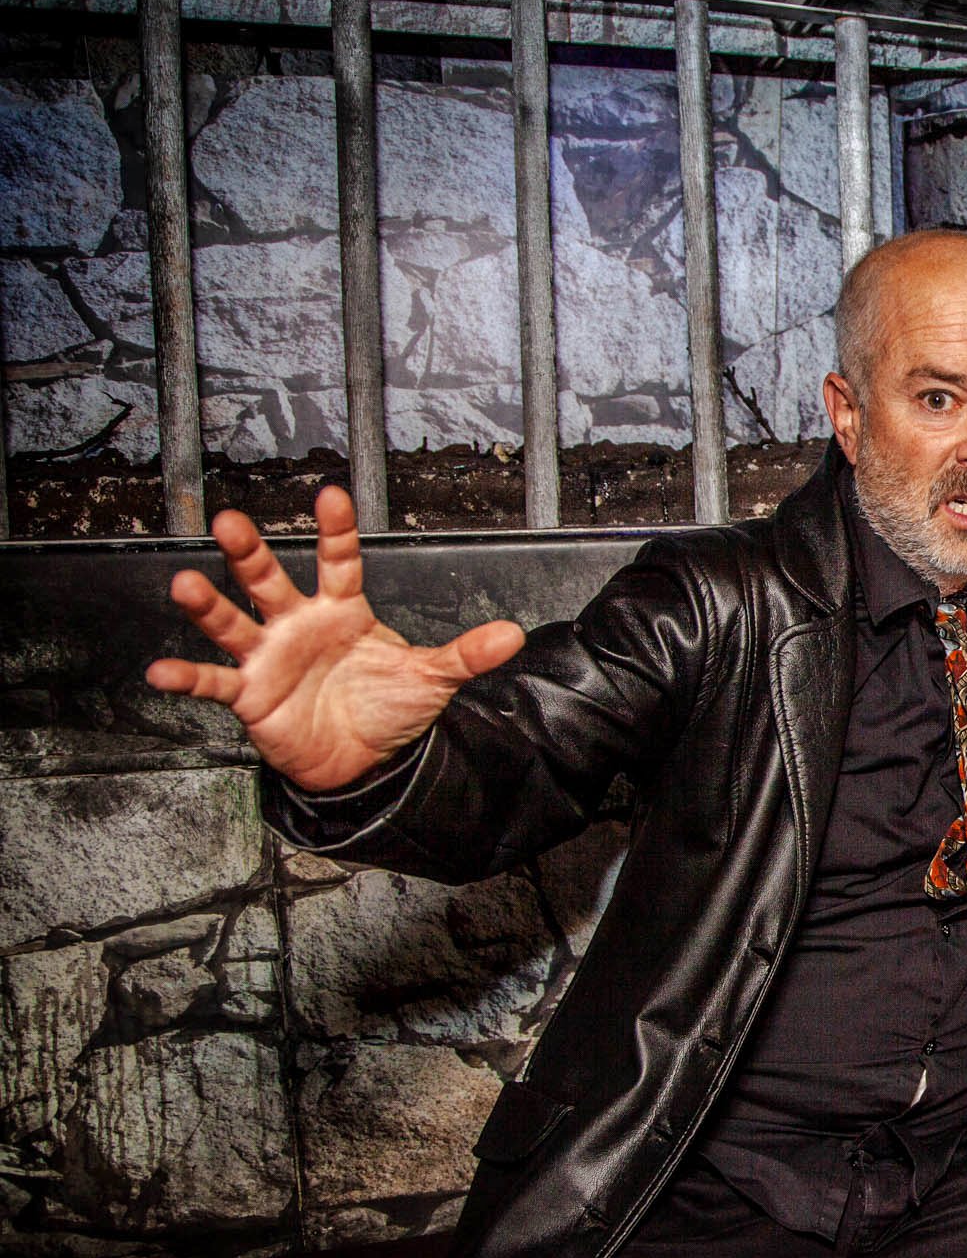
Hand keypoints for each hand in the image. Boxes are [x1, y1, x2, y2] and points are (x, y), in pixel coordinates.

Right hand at [144, 486, 524, 791]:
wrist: (364, 761)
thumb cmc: (388, 708)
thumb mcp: (432, 678)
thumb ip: (466, 654)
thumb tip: (514, 635)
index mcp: (343, 610)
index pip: (339, 561)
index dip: (335, 531)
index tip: (332, 495)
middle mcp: (298, 624)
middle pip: (269, 580)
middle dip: (250, 552)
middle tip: (230, 521)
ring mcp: (269, 657)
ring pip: (233, 622)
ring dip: (208, 605)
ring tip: (186, 584)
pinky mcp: (250, 695)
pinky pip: (214, 683)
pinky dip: (187, 677)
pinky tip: (162, 669)